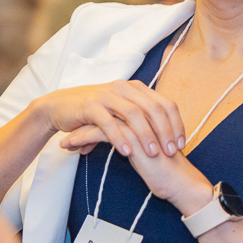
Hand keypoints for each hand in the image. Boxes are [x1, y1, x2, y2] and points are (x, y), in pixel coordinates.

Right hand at [35, 80, 185, 157]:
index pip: (165, 103)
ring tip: (153, 154)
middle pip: (153, 108)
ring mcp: (107, 95)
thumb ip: (141, 118)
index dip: (176, 123)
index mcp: (136, 88)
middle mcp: (124, 88)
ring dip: (146, 135)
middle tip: (172, 151)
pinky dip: (120, 138)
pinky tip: (127, 152)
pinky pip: (109, 123)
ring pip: (134, 114)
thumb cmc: (94, 112)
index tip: (182, 143)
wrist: (59, 106)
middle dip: (166, 131)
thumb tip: (166, 134)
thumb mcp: (121, 111)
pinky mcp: (91, 106)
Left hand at [63, 121, 214, 215]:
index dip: (96, 119)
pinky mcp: (130, 137)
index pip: (114, 111)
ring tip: (65, 142)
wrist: (179, 182)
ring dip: (78, 130)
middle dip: (83, 122)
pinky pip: (99, 133)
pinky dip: (82, 139)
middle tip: (68, 131)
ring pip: (99, 120)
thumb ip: (137, 141)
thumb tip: (122, 143)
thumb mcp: (148, 151)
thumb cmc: (166, 170)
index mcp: (145, 115)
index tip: (81, 128)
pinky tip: (71, 145)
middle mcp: (140, 115)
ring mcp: (135, 124)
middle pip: (104, 112)